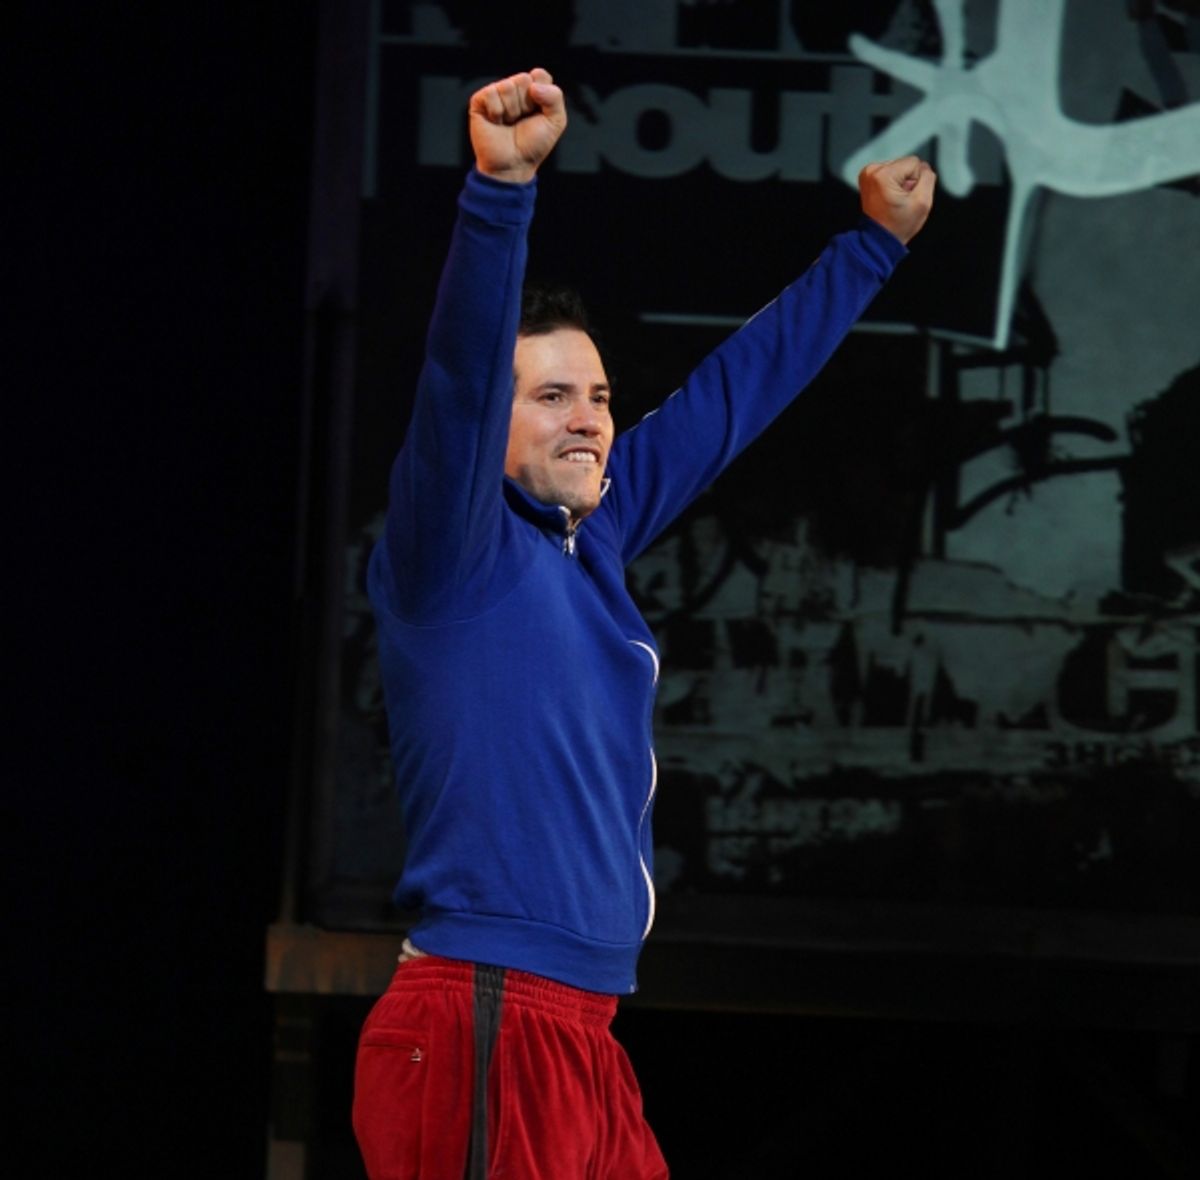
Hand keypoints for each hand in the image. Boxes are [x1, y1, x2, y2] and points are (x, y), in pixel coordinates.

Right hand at [468, 68, 566, 183]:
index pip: (540, 75)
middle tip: (521, 121)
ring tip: (508, 123)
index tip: (538, 114)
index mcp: (532, 91)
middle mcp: (514, 89)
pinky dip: (496, 111)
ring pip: (507, 86)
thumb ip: (555, 97)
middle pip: (523, 79)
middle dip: (526, 104)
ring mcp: (496, 94)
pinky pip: (490, 93)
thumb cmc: (533, 146)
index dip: (542, 96)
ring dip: (511, 111)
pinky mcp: (479, 101)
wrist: (513, 165)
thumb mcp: (555, 122)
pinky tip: (496, 122)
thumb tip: (533, 85)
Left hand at [858, 156, 936, 244]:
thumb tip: (925, 168)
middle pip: (905, 164)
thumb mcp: (923, 202)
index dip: (917, 181)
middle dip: (907, 181)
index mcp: (883, 175)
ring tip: (894, 201)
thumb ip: (928, 177)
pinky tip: (889, 198)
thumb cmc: (897, 226)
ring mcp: (867, 174)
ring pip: (898, 168)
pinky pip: (890, 173)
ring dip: (900, 183)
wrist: (879, 239)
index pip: (915, 163)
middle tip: (900, 201)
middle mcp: (872, 171)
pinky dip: (892, 185)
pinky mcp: (867, 178)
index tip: (907, 197)